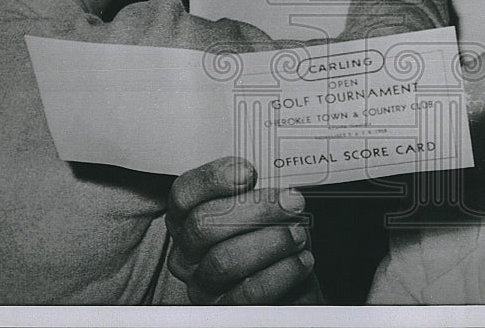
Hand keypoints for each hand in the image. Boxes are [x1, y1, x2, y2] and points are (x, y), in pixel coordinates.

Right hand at [165, 156, 319, 303]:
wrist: (292, 287)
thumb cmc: (273, 241)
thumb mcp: (263, 210)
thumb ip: (257, 193)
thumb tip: (273, 182)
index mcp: (188, 221)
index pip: (183, 195)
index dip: (212, 180)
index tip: (249, 172)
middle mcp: (188, 254)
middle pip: (203, 225)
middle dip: (255, 210)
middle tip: (291, 202)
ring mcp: (203, 285)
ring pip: (224, 260)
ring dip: (271, 241)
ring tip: (299, 234)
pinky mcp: (226, 311)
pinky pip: (248, 293)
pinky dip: (280, 273)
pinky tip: (300, 260)